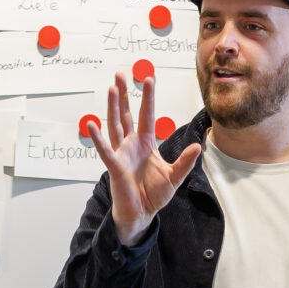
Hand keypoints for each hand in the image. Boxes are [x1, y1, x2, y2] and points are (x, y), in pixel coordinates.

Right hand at [90, 73, 202, 245]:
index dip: (148, 98)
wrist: (141, 213)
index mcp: (146, 144)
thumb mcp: (174, 177)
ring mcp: (121, 154)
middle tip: (119, 74)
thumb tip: (197, 146)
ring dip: (112, 107)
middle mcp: (131, 145)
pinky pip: (105, 150)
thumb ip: (184, 162)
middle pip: (125, 115)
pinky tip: (91, 124)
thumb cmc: (153, 195)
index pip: (146, 115)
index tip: (149, 79)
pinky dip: (98, 138)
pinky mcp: (115, 167)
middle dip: (123, 95)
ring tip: (111, 88)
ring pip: (115, 125)